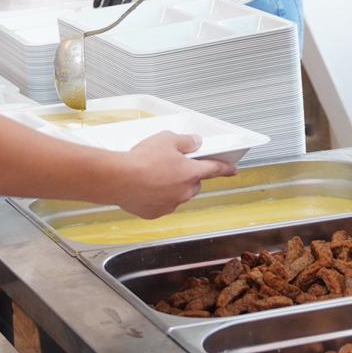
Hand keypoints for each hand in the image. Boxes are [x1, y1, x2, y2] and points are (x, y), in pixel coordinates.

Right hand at [112, 132, 236, 218]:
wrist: (118, 179)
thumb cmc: (141, 159)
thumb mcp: (167, 139)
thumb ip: (185, 141)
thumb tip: (195, 143)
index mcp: (191, 172)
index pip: (215, 169)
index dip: (226, 168)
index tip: (233, 169)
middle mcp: (184, 191)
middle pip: (194, 184)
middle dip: (189, 176)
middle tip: (174, 166)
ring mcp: (170, 204)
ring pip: (178, 195)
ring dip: (173, 187)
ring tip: (154, 175)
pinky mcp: (155, 213)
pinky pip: (162, 204)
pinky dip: (158, 197)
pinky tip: (145, 186)